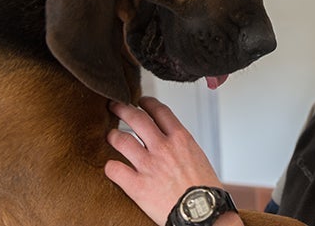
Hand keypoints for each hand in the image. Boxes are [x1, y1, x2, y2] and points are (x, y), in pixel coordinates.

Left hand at [105, 96, 231, 225]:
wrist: (202, 213)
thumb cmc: (204, 190)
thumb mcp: (198, 157)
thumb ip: (182, 146)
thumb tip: (172, 142)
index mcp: (180, 138)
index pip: (160, 111)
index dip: (147, 102)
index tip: (141, 101)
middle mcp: (162, 147)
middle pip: (136, 118)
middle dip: (122, 108)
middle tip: (114, 106)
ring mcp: (148, 165)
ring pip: (121, 140)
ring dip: (113, 136)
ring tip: (110, 136)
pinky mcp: (137, 185)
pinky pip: (114, 169)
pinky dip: (110, 167)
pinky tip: (110, 167)